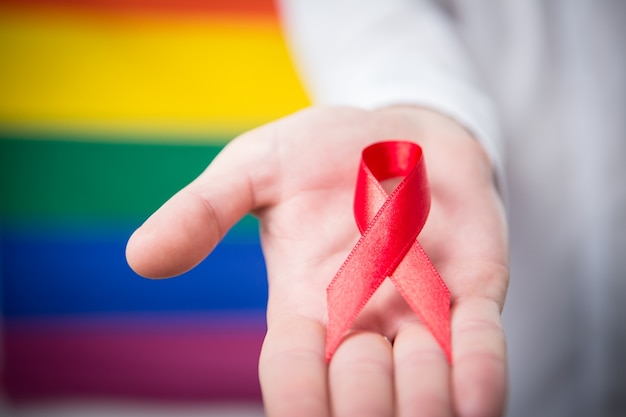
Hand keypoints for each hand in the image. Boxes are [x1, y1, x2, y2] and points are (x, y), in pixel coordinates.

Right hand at [126, 106, 508, 416]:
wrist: (401, 130)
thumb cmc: (322, 152)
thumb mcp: (254, 168)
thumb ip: (203, 211)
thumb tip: (140, 258)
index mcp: (302, 309)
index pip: (292, 385)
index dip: (295, 387)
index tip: (296, 329)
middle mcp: (362, 327)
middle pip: (360, 408)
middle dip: (363, 397)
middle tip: (362, 337)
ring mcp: (421, 316)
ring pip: (424, 401)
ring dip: (421, 396)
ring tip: (410, 341)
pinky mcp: (472, 296)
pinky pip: (480, 356)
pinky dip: (478, 378)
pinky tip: (471, 391)